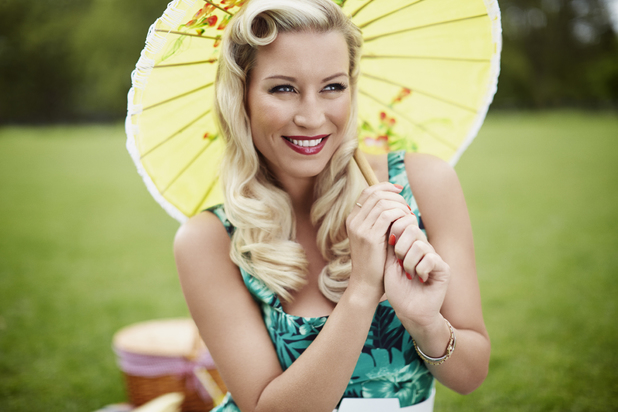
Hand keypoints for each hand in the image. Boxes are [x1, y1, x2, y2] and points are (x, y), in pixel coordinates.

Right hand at [345, 183, 409, 299]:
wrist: (366, 284)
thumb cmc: (374, 262)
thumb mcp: (374, 238)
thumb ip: (380, 221)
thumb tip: (395, 202)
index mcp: (352, 219)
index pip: (368, 192)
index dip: (385, 187)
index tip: (400, 191)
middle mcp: (353, 221)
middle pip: (376, 194)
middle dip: (395, 196)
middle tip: (407, 206)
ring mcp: (360, 228)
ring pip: (383, 202)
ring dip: (400, 206)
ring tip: (409, 215)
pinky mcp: (370, 237)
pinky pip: (388, 215)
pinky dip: (400, 215)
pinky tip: (407, 222)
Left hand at [383, 213, 450, 327]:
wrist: (408, 311)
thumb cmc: (397, 289)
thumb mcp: (388, 263)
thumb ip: (390, 244)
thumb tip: (391, 221)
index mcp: (409, 244)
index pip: (404, 223)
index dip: (394, 234)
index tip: (391, 252)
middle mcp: (423, 247)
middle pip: (412, 229)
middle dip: (400, 247)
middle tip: (399, 263)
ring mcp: (434, 256)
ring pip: (420, 245)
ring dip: (409, 262)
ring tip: (409, 274)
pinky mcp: (443, 268)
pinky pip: (430, 258)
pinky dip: (420, 270)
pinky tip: (420, 279)